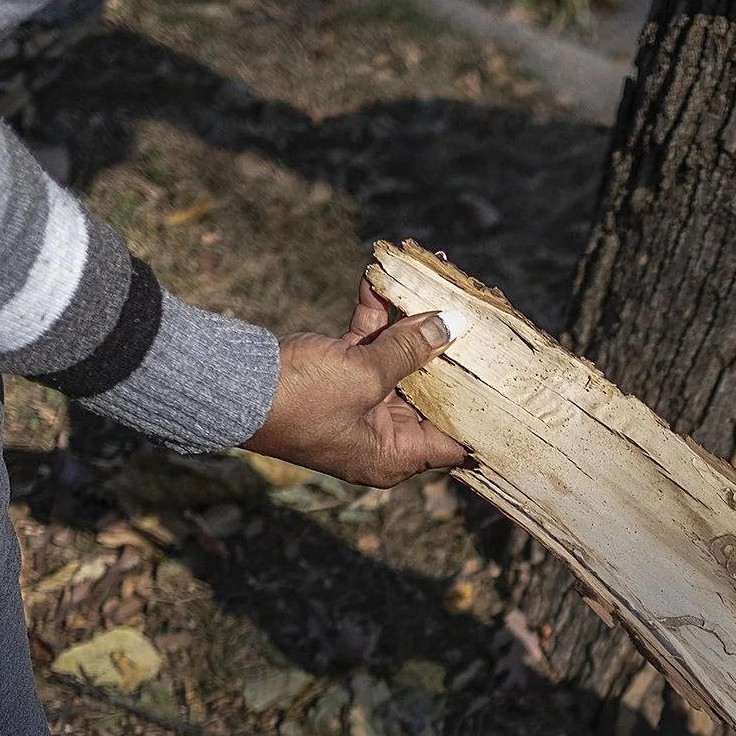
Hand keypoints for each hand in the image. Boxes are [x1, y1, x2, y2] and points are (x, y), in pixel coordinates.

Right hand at [245, 282, 470, 487]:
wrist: (228, 387)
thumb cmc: (300, 398)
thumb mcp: (365, 374)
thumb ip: (410, 349)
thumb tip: (450, 325)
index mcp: (394, 456)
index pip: (454, 440)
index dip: (481, 412)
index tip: (507, 383)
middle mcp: (380, 436)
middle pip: (431, 392)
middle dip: (448, 351)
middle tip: (476, 317)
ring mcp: (358, 405)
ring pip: (398, 361)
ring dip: (409, 322)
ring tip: (431, 284)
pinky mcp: (336, 376)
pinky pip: (365, 344)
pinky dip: (373, 316)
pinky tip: (378, 279)